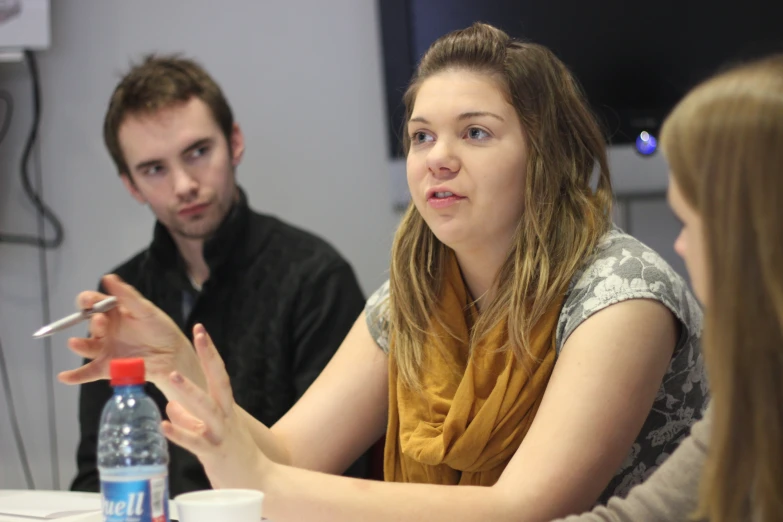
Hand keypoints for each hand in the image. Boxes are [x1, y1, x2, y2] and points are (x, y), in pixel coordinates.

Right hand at [58, 274, 204, 391]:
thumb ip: (127, 296)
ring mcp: (106, 349)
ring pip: (86, 347)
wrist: (173, 355)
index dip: (87, 301)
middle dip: (93, 322)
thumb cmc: (160, 329)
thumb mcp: (146, 310)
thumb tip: (108, 277)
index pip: (93, 303)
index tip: (88, 301)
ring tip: (75, 343)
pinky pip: (89, 372)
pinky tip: (65, 377)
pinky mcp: (108, 367)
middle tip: (101, 321)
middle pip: (90, 324)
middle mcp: (106, 330)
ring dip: (79, 345)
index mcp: (114, 312)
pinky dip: (75, 376)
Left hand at [162, 324, 268, 489]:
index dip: (209, 352)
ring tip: (172, 376)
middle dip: (209, 356)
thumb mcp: (213, 433)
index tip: (200, 329)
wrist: (259, 483)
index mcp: (226, 409)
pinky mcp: (215, 454)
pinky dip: (179, 433)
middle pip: (219, 380)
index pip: (218, 374)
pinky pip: (195, 442)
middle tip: (199, 333)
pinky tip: (163, 426)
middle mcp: (226, 417)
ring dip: (189, 391)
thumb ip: (191, 419)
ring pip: (207, 408)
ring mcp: (222, 434)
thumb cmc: (235, 457)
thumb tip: (171, 407)